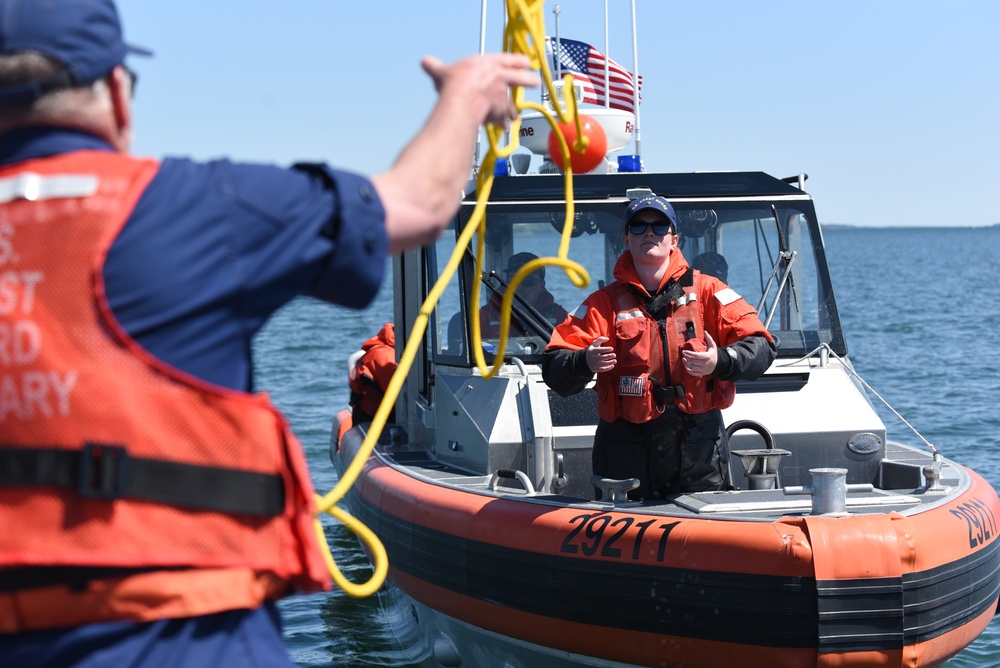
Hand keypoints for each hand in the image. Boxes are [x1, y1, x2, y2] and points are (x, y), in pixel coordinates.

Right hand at [421, 53, 538, 126]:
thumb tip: (424, 62)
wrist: (463, 99)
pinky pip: (504, 119)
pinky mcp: (501, 111)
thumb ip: (435, 67)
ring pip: (513, 103)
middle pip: (520, 78)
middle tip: (535, 81)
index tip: (526, 61)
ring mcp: (503, 95)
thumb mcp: (442, 71)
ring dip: (515, 110)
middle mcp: (500, 77)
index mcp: (489, 63)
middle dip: (528, 80)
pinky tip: (504, 128)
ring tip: (517, 116)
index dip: (517, 60)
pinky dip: (504, 124)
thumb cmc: (453, 83)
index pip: (507, 59)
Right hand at [586, 336, 615, 372]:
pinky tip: (612, 365)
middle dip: (608, 356)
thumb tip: (608, 338)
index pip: (599, 350)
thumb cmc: (593, 350)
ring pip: (602, 364)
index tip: (612, 348)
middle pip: (601, 357)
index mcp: (592, 351)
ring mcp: (594, 364)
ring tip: (615, 360)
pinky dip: (608, 368)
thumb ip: (600, 339)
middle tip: (614, 355)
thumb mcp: (594, 344)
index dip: (605, 349)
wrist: (586, 360)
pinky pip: (602, 369)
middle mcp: (592, 358)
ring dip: (609, 363)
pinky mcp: (595, 369)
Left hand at [681, 331, 718, 376]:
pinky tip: (686, 366)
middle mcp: (705, 364)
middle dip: (686, 358)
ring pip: (692, 368)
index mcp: (707, 356)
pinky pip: (693, 373)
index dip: (689, 354)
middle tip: (683, 354)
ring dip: (686, 364)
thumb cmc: (714, 354)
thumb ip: (709, 338)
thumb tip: (705, 331)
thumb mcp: (713, 346)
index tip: (684, 351)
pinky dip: (688, 371)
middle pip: (693, 361)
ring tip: (683, 359)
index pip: (696, 356)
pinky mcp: (702, 373)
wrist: (719, 364)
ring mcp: (703, 369)